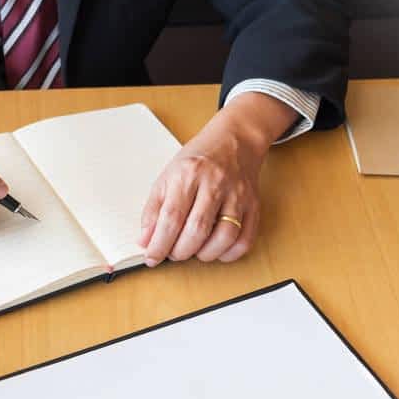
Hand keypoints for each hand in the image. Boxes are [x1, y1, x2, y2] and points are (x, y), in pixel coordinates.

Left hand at [138, 93, 296, 264]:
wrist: (235, 140)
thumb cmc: (198, 160)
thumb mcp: (167, 177)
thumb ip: (154, 210)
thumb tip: (145, 241)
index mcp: (188, 174)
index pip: (171, 218)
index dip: (160, 244)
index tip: (152, 257)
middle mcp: (214, 183)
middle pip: (197, 230)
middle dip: (181, 252)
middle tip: (173, 253)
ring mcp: (237, 195)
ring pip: (224, 237)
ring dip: (205, 254)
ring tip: (194, 251)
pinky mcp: (253, 205)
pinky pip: (245, 239)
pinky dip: (229, 253)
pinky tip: (216, 250)